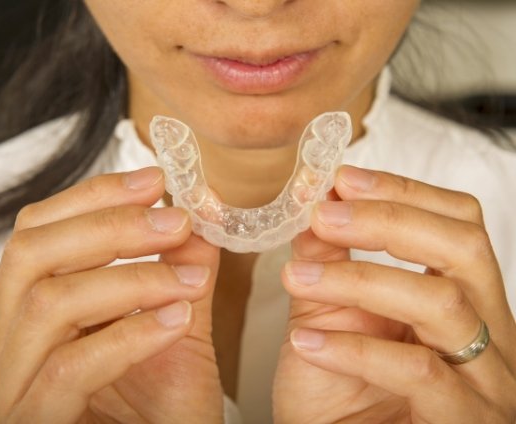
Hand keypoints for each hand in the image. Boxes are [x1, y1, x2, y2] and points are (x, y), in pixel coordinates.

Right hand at [0, 167, 223, 422]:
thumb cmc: (158, 415)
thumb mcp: (175, 335)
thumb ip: (182, 278)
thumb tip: (199, 222)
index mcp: (27, 318)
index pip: (38, 233)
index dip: (94, 197)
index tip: (154, 180)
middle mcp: (4, 349)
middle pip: (31, 254)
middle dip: (110, 226)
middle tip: (174, 220)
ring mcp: (8, 390)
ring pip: (48, 302)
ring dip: (130, 278)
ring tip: (190, 279)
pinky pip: (70, 367)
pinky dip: (129, 333)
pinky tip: (175, 320)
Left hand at [274, 165, 515, 422]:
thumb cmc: (337, 398)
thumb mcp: (327, 318)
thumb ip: (326, 263)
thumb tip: (316, 207)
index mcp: (460, 301)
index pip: (456, 224)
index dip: (402, 191)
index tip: (342, 180)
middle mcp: (487, 336)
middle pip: (465, 248)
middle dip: (389, 219)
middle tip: (325, 213)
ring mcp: (485, 383)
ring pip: (443, 303)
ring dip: (359, 278)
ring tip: (298, 277)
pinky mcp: (465, 423)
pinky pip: (420, 372)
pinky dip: (357, 349)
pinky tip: (308, 343)